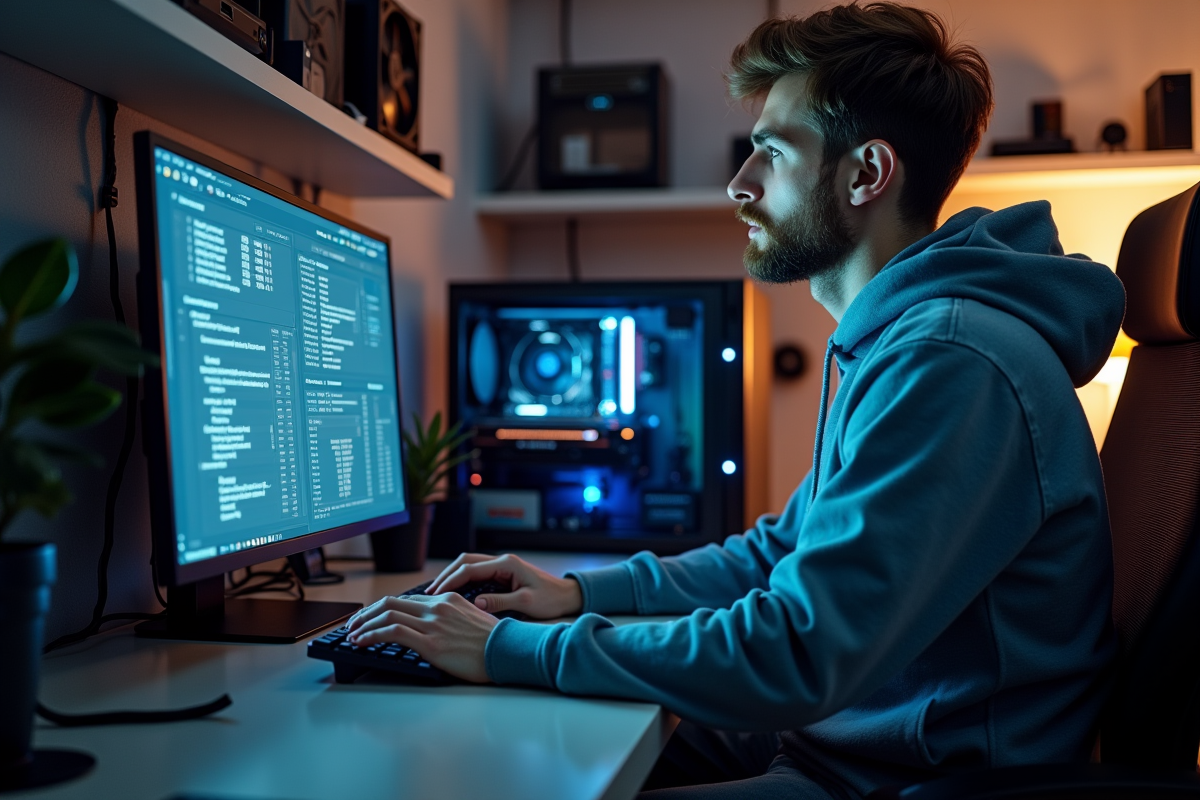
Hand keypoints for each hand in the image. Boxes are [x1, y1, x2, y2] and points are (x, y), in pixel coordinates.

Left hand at [345, 592, 496, 682]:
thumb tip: (437, 629)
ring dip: (364, 625)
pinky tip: (362, 641)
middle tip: (353, 624)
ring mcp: (433, 624)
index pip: (406, 600)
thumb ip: (452, 619)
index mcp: (447, 600)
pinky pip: (392, 633)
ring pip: (387, 615)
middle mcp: (437, 607)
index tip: (371, 619)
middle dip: (366, 614)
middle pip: (390, 603)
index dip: (383, 609)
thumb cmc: (496, 642)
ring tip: (352, 634)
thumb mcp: (473, 620)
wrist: (510, 651)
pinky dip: (371, 635)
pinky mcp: (431, 643)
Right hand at [426, 553, 583, 618]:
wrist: (567, 595)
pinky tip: (452, 592)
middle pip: (465, 561)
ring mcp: (501, 566)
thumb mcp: (526, 603)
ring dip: (452, 576)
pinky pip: (476, 573)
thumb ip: (500, 602)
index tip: (436, 595)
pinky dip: (462, 580)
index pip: (470, 568)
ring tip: (436, 593)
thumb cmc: (551, 599)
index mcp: (507, 564)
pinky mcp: (502, 573)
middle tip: (429, 593)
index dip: (451, 581)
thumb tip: (475, 603)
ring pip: (469, 565)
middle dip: (446, 576)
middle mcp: (502, 561)